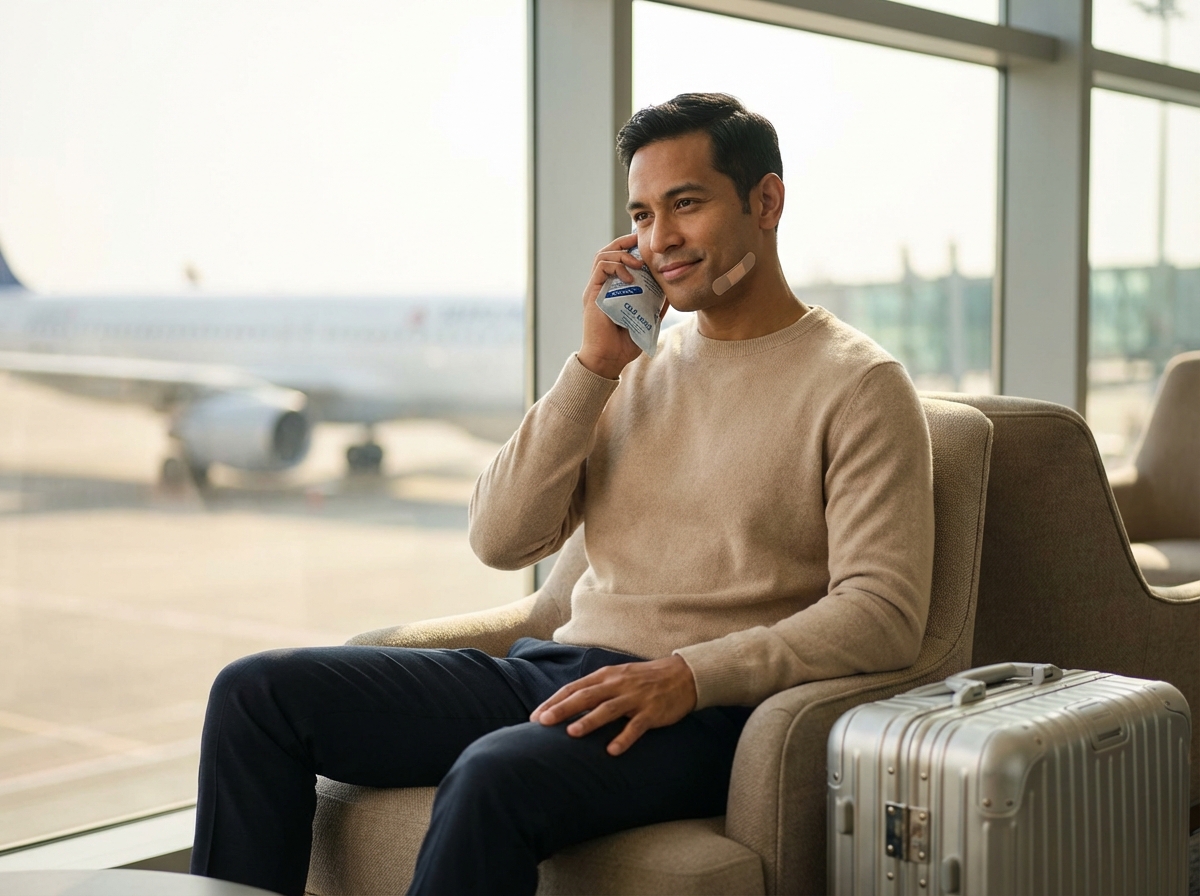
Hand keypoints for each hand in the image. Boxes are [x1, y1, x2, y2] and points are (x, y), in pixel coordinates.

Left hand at [529, 654, 697, 755]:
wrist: (683, 675)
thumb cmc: (643, 679)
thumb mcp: (617, 677)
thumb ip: (595, 688)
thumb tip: (567, 705)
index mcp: (606, 676)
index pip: (574, 687)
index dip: (554, 701)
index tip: (535, 717)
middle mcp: (617, 684)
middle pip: (586, 696)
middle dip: (563, 709)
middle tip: (542, 723)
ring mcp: (635, 698)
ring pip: (608, 709)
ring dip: (589, 721)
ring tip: (571, 733)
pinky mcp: (652, 711)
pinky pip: (636, 726)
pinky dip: (624, 738)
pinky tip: (612, 751)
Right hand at [577, 233, 648, 379]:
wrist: (609, 359)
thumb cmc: (625, 344)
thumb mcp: (647, 319)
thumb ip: (655, 304)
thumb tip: (670, 290)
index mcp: (613, 289)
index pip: (617, 258)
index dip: (630, 247)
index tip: (645, 244)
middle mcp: (602, 285)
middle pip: (608, 251)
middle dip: (624, 241)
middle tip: (640, 240)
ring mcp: (596, 289)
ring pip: (603, 255)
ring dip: (622, 254)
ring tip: (638, 262)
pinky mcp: (592, 294)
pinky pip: (601, 268)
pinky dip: (616, 266)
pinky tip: (631, 276)